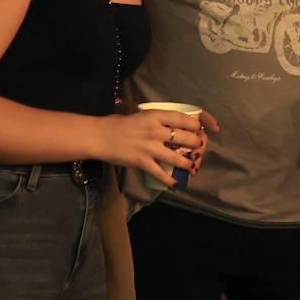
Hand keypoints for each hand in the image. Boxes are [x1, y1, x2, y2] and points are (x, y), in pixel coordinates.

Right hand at [97, 109, 215, 185]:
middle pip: (186, 138)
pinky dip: (170, 180)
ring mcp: (150, 148)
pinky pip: (161, 173)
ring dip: (188, 163)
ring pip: (178, 158)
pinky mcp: (143, 162)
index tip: (199, 129)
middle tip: (197, 147)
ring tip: (191, 166)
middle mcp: (156, 131)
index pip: (183, 119)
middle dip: (196, 144)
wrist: (99, 136)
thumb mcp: (141, 116)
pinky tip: (175, 184)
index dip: (196, 125)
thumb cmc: (118, 124)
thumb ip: (156, 120)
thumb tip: (172, 126)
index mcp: (156, 116)